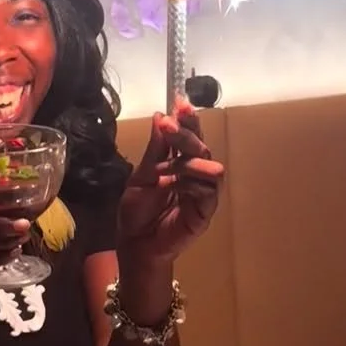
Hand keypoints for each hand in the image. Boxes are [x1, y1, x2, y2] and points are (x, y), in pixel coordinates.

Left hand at [117, 99, 223, 264]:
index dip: (188, 120)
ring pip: (210, 167)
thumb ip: (155, 150)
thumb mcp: (141, 176)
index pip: (189, 137)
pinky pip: (208, 192)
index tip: (180, 102)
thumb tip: (160, 116)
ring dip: (189, 161)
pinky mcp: (204, 212)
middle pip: (201, 148)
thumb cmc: (137, 212)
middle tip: (171, 124)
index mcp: (180, 163)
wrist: (135, 244)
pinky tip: (174, 184)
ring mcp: (203, 193)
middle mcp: (195, 174)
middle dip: (187, 134)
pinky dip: (191, 184)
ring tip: (169, 164)